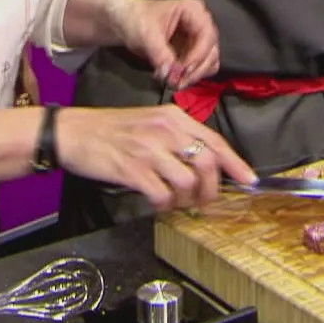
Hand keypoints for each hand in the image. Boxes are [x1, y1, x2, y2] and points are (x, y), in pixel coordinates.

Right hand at [54, 105, 254, 210]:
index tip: (250, 180)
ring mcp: (149, 150)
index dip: (236, 164)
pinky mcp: (133, 170)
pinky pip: (162, 195)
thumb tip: (204, 164)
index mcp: (173, 117)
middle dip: (211, 190)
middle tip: (203, 201)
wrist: (73, 132)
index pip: (215, 141)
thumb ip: (177, 137)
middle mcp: (165, 130)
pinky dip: (164, 205)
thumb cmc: (110, 130)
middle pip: (208, 165)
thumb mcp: (150, 122)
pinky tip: (157, 202)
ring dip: (186, 200)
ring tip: (175, 202)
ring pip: (188, 183)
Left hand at [109, 0, 219, 88]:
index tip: (183, 71)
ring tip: (172, 82)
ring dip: (193, 76)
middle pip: (211, 51)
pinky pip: (200, 68)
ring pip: (209, 63)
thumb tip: (172, 76)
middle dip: (195, 70)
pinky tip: (173, 78)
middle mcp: (201, 23)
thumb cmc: (135, 20)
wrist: (125, 22)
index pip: (207, 36)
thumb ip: (161, 55)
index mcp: (193, 10)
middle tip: (176, 82)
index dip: (198, 55)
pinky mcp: (193, 52)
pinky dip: (190, 77)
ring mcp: (198, 39)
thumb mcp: (146, 35)